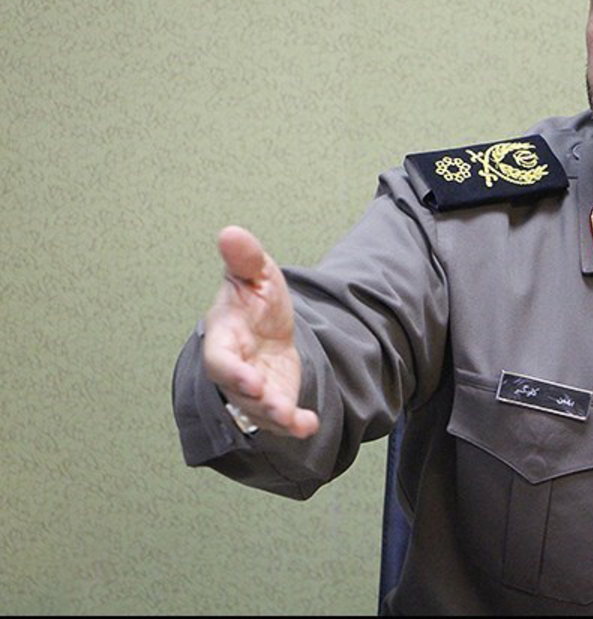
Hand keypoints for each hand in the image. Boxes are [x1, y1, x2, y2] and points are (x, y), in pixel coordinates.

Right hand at [202, 226, 318, 438]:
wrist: (271, 323)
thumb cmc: (254, 299)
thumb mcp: (256, 273)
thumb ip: (245, 259)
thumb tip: (231, 232)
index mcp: (224, 337)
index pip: (219, 359)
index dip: (231, 371)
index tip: (250, 379)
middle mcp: (234, 368)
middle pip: (237, 391)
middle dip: (252, 398)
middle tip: (268, 401)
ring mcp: (254, 389)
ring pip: (258, 411)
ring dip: (274, 417)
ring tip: (292, 419)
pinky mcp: (275, 399)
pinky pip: (281, 419)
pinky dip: (295, 425)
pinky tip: (309, 424)